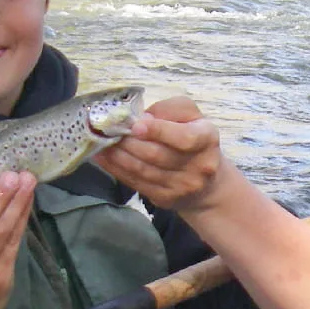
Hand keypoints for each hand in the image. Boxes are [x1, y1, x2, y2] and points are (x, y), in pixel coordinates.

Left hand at [93, 96, 226, 211]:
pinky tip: (104, 158)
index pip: (184, 138)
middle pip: (156, 155)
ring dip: (117, 156)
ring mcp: (181, 186)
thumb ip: (171, 109)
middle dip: (128, 142)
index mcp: (206, 139)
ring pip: (142, 170)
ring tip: (101, 142)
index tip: (136, 125)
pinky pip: (136, 182)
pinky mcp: (165, 199)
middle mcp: (198, 166)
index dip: (159, 131)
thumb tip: (143, 118)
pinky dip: (116, 169)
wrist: (207, 184)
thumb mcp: (192, 117)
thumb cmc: (194, 140)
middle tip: (108, 130)